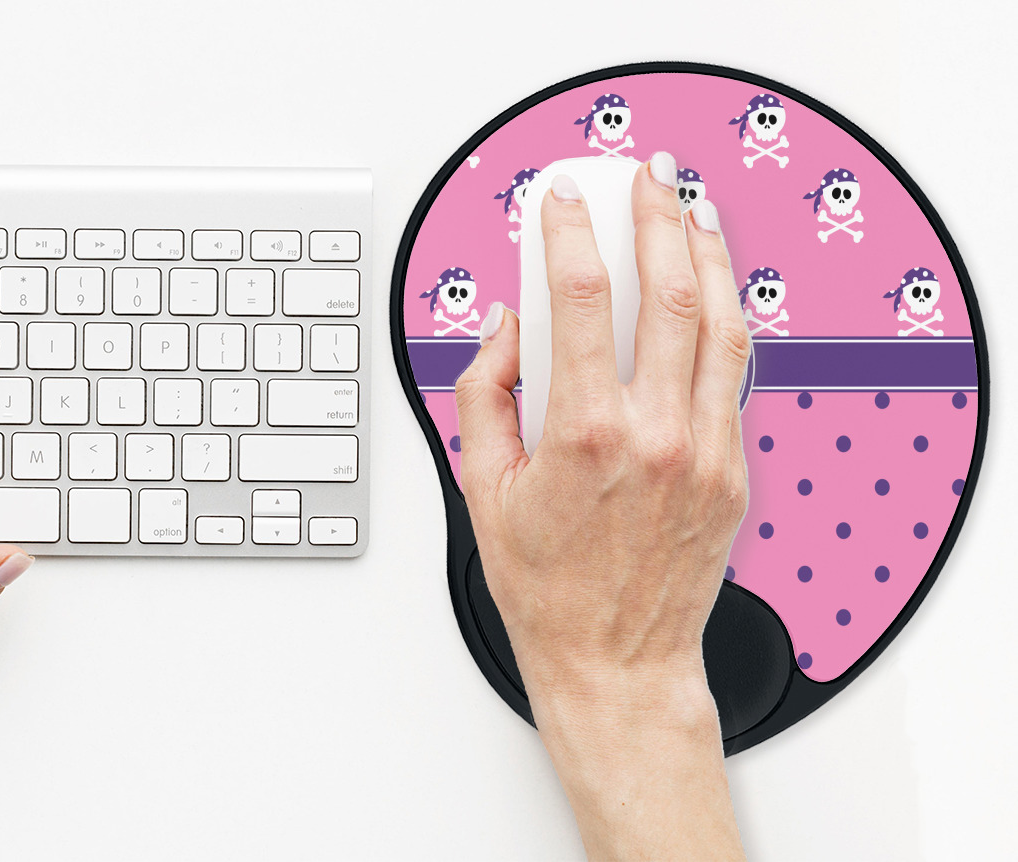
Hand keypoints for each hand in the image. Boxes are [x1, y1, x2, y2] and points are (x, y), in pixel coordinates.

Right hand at [454, 155, 749, 858]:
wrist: (616, 662)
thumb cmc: (547, 589)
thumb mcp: (482, 490)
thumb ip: (485, 395)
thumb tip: (504, 329)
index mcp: (587, 435)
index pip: (584, 301)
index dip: (571, 235)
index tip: (562, 202)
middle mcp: (657, 435)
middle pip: (671, 293)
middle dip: (659, 219)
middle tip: (648, 178)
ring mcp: (706, 452)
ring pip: (722, 326)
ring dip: (710, 257)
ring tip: (696, 213)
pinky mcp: (734, 472)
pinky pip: (734, 376)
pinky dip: (726, 320)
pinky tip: (714, 292)